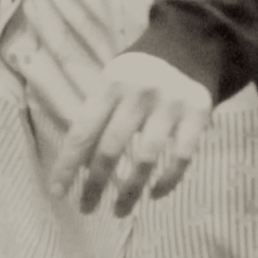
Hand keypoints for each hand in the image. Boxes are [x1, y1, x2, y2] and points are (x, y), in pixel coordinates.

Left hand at [53, 48, 214, 216]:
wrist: (189, 46)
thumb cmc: (139, 74)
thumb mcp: (112, 83)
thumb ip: (97, 117)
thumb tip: (81, 167)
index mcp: (111, 84)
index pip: (83, 132)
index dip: (68, 165)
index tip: (58, 193)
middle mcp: (139, 93)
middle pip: (110, 149)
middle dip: (96, 185)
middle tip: (87, 208)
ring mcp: (171, 104)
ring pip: (145, 158)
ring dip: (130, 191)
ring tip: (120, 210)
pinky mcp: (199, 114)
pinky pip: (181, 157)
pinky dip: (167, 181)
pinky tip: (155, 194)